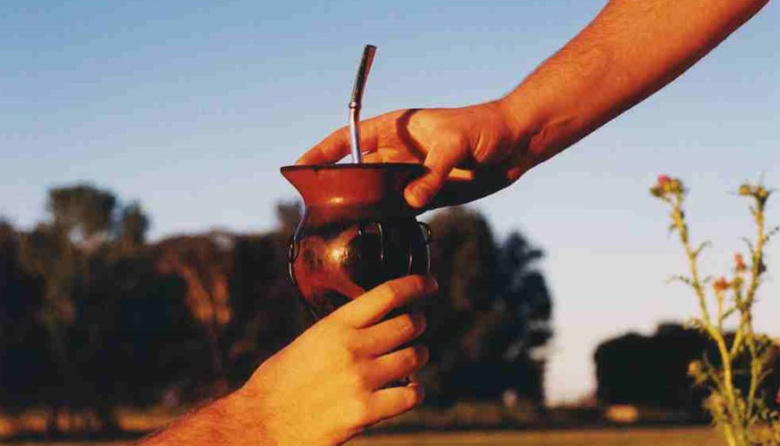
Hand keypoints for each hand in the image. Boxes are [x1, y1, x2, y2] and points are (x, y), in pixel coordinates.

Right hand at [234, 275, 435, 445]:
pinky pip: (411, 395)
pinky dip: (414, 391)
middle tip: (416, 326)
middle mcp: (352, 348)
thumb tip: (370, 327)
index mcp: (335, 325)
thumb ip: (340, 332)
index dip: (416, 285)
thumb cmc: (278, 382)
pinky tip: (408, 390)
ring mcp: (361, 380)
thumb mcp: (308, 342)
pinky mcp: (365, 412)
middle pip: (409, 324)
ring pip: (414, 357)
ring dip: (417, 355)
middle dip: (417, 324)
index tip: (429, 284)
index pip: (387, 294)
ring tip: (411, 358)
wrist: (260, 423)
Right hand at [297, 100, 534, 209]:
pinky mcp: (428, 194)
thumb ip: (431, 171)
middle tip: (317, 207)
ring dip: (363, 207)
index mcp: (395, 129)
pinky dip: (389, 220)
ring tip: (342, 226)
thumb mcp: (456, 142)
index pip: (348, 138)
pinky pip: (401, 209)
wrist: (516, 143)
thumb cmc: (484, 129)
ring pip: (377, 193)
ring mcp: (412, 175)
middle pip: (358, 170)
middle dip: (338, 186)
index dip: (323, 152)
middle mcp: (398, 152)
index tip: (300, 167)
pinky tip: (377, 234)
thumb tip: (409, 201)